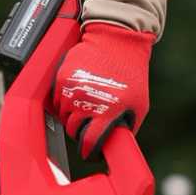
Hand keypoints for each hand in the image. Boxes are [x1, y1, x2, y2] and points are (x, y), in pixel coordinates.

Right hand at [52, 22, 154, 157]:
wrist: (116, 41)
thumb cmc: (131, 72)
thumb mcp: (138, 105)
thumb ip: (127, 126)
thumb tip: (117, 144)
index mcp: (105, 112)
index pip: (89, 141)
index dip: (88, 151)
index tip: (89, 153)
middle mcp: (85, 102)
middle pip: (73, 130)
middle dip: (80, 133)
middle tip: (88, 128)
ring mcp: (71, 90)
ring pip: (63, 116)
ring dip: (71, 118)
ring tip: (84, 110)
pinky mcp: (61, 78)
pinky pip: (57, 100)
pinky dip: (64, 103)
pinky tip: (77, 97)